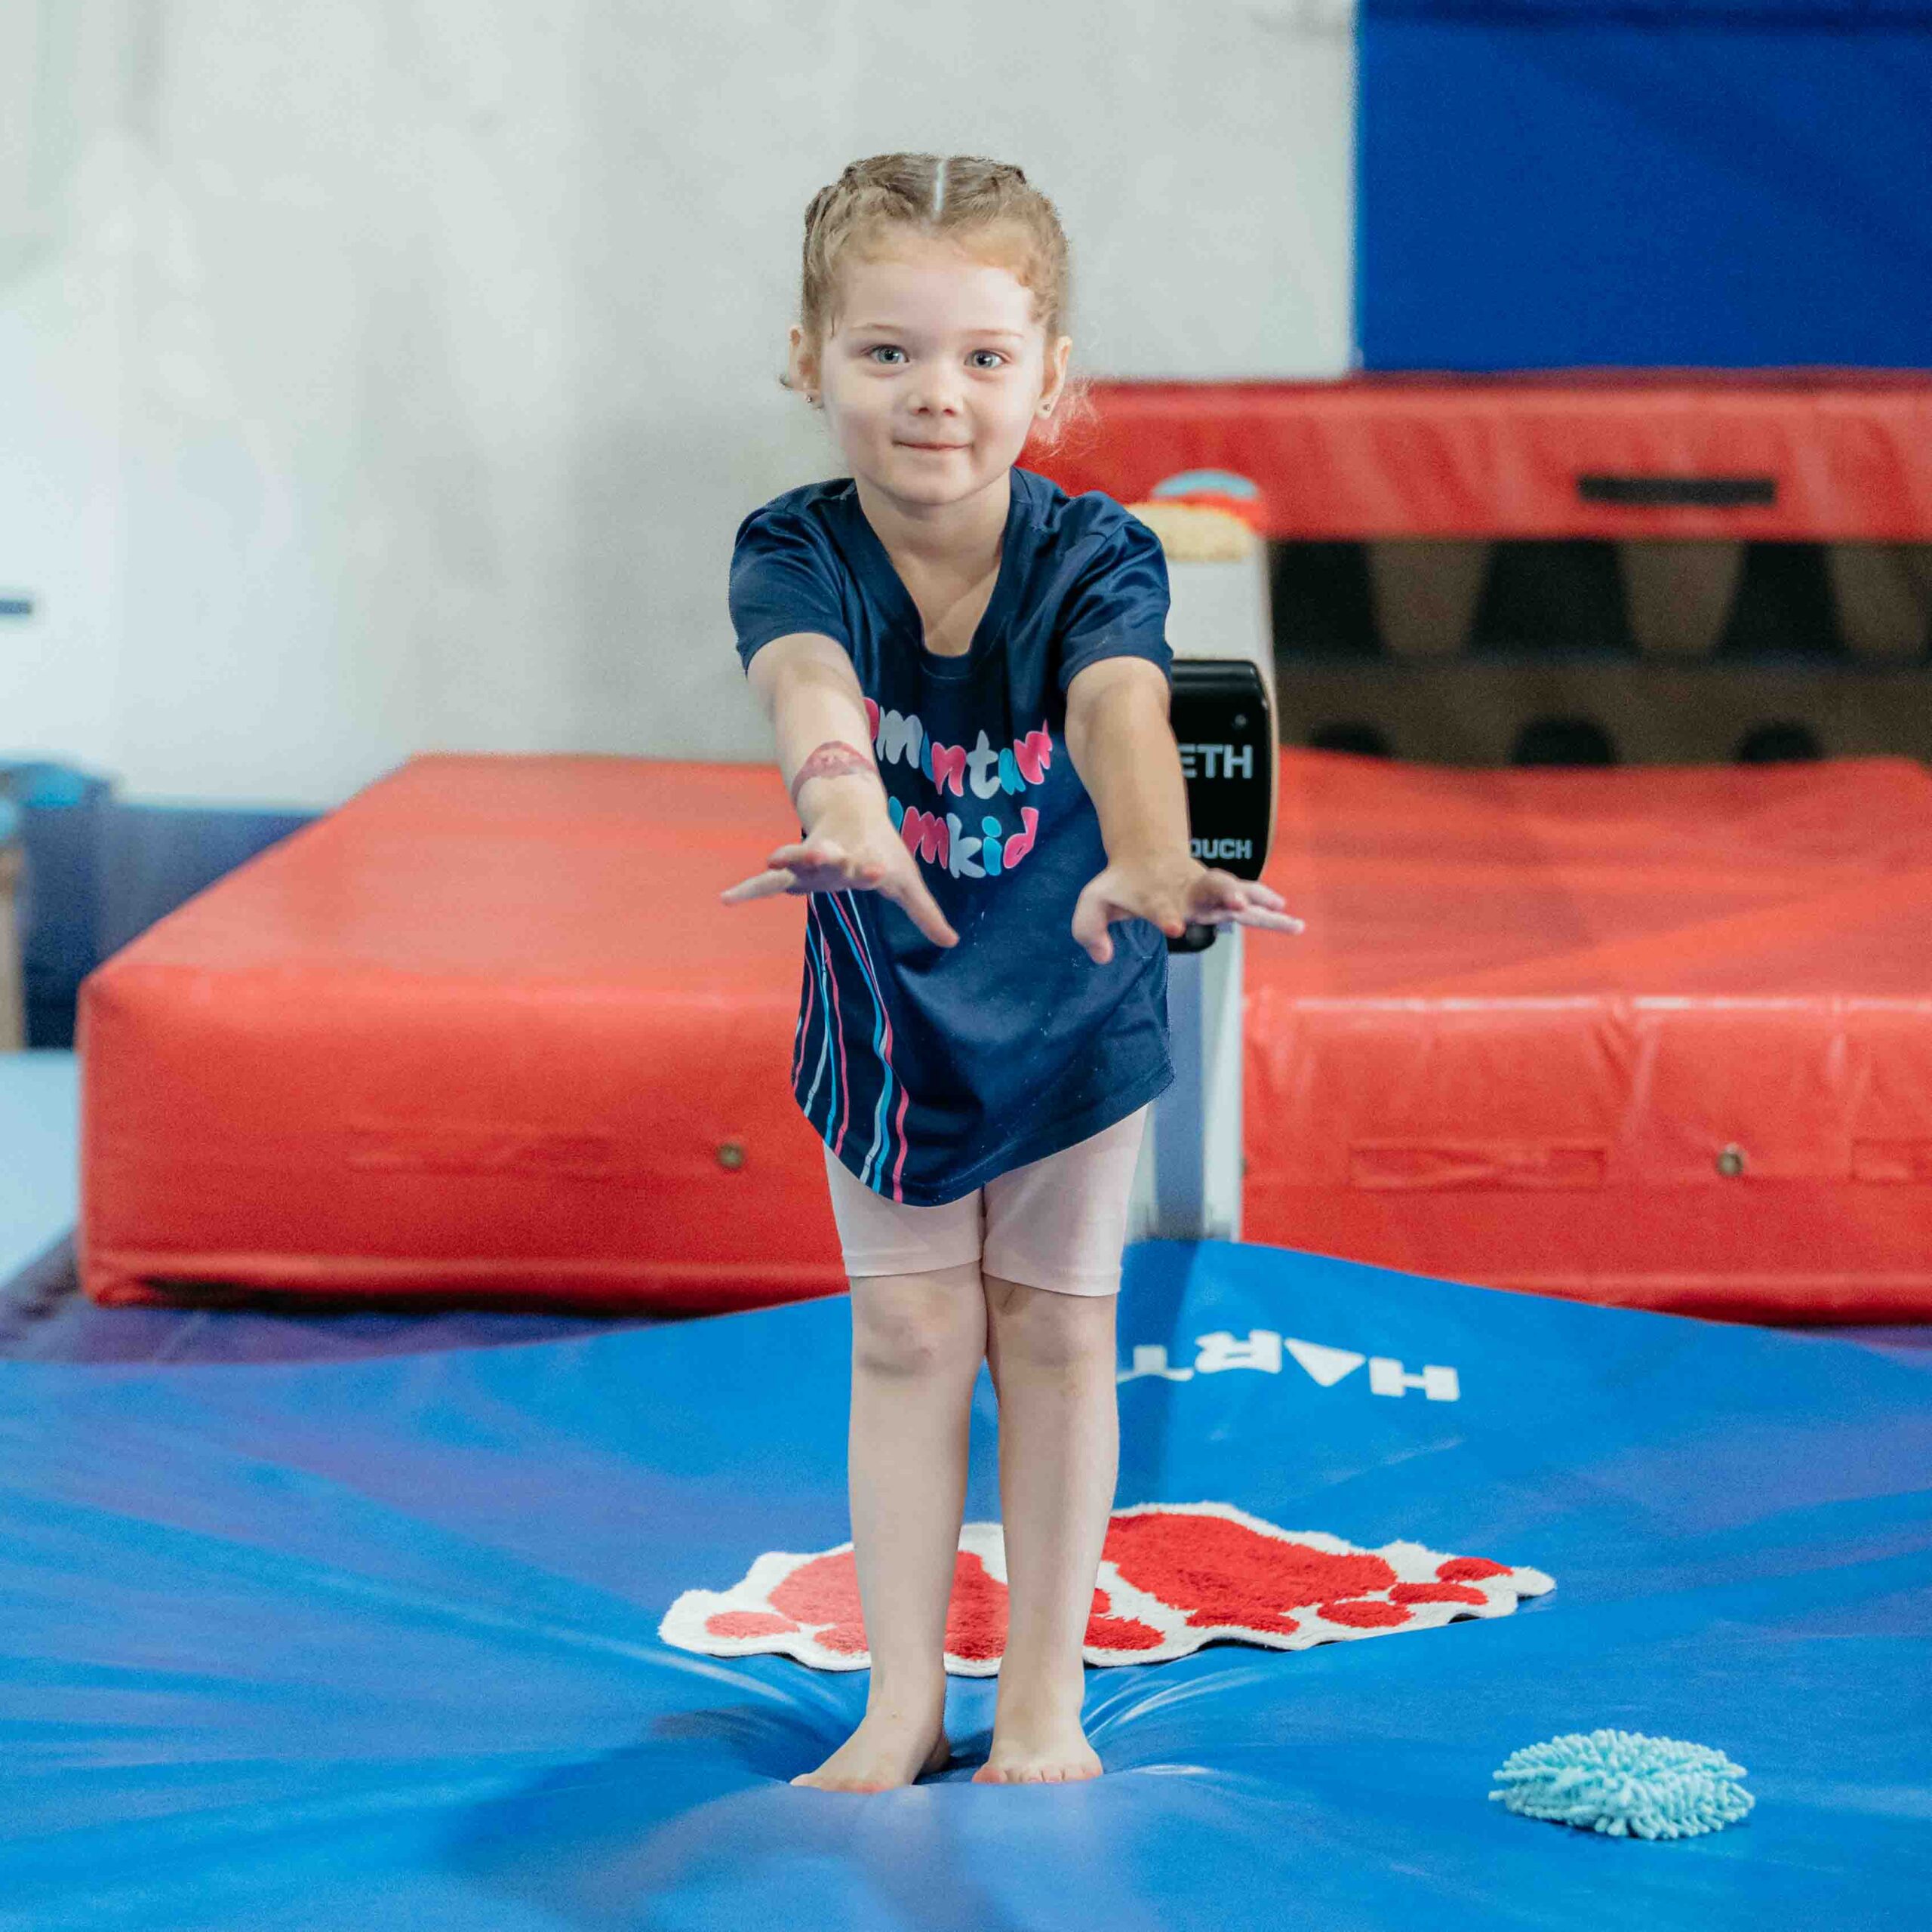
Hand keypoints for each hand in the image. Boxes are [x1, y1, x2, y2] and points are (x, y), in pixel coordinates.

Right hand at [720, 804, 959, 947]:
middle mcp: (837, 859)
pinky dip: (749, 890)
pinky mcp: (795, 871)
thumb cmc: (882, 852)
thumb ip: (925, 913)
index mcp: (866, 862)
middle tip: (821, 849)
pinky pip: (768, 882)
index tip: (876, 870)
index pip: (871, 866)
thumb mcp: (906, 882)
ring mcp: (812, 863)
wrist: (852, 813)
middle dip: (824, 854)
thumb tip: (953, 941)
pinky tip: (725, 899)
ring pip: (797, 860)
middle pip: (829, 857)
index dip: (873, 869)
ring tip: (772, 860)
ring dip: (789, 858)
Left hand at [1070, 851, 1304, 964]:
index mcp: (1154, 895)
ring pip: (1235, 891)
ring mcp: (1206, 892)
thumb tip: (1102, 956)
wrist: (1145, 856)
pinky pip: (1248, 902)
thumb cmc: (1120, 886)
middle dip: (1224, 894)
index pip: (1159, 906)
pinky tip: (1291, 919)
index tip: (1174, 928)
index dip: (1165, 916)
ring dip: (1258, 902)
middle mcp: (1185, 891)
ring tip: (1288, 918)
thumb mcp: (1093, 902)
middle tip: (1238, 904)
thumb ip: (1088, 928)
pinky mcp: (1220, 898)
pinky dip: (1267, 908)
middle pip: (1208, 888)